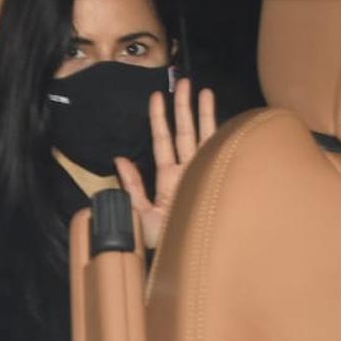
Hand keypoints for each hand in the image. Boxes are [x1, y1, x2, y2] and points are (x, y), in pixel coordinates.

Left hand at [115, 78, 216, 248]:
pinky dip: (220, 129)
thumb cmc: (165, 240)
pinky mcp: (219, 175)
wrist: (190, 257)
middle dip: (183, 107)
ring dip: (201, 112)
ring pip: (202, 135)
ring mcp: (205, 171)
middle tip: (182, 83)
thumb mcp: (139, 213)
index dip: (159, 119)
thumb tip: (118, 160)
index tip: (156, 97)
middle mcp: (188, 170)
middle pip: (184, 132)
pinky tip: (221, 112)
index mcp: (169, 178)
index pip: (162, 142)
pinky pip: (220, 148)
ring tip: (201, 89)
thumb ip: (131, 186)